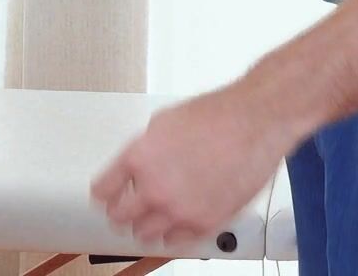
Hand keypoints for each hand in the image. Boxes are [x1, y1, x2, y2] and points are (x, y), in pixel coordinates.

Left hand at [90, 82, 300, 250]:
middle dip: (123, 212)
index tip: (106, 197)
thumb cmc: (217, 116)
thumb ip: (144, 150)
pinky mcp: (205, 223)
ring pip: (146, 236)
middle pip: (120, 218)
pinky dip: (176, 233)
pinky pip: (178, 242)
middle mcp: (155, 188)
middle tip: (129, 208)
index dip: (104, 194)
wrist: (254, 121)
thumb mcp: (163, 122)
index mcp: (138, 159)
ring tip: (157, 215)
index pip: (103, 191)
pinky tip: (180, 219)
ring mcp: (179, 209)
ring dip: (148, 226)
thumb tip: (136, 165)